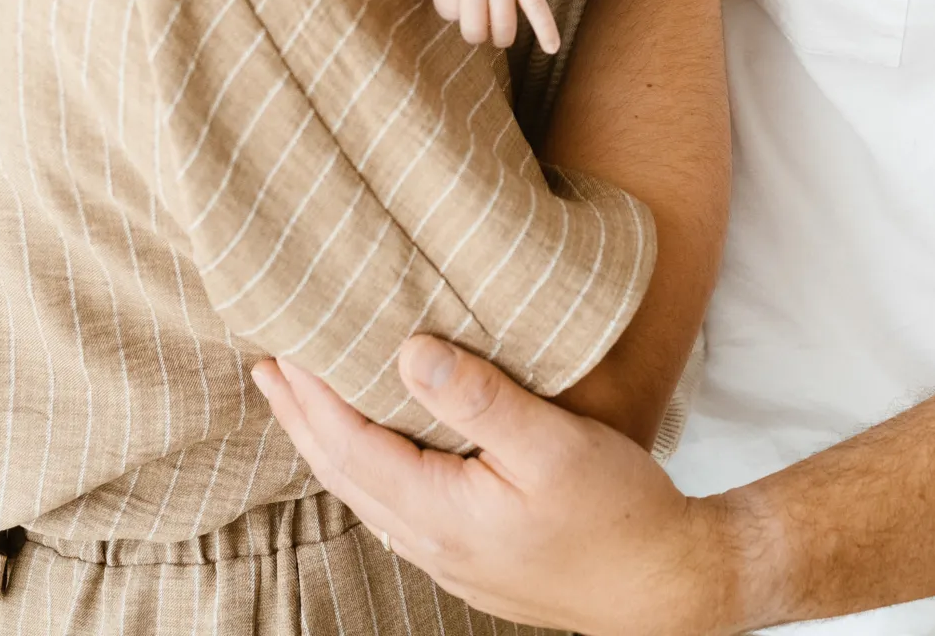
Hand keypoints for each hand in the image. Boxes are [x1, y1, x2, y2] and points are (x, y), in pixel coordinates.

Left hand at [252, 337, 739, 635]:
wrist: (668, 587)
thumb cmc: (619, 513)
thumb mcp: (553, 445)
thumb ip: (478, 397)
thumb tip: (408, 350)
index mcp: (441, 513)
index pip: (347, 447)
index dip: (310, 396)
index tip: (280, 347)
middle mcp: (431, 541)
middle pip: (342, 472)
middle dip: (301, 416)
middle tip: (266, 364)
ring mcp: (449, 554)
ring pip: (364, 489)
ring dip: (327, 439)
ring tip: (304, 395)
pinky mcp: (471, 553)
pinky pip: (394, 500)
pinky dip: (365, 461)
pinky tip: (374, 441)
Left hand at [432, 0, 559, 53]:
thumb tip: (459, 12)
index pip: (446, 12)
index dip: (452, 10)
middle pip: (473, 29)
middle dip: (476, 32)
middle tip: (480, 23)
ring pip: (503, 27)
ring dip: (501, 36)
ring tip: (500, 32)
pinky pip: (537, 8)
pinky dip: (547, 29)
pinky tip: (552, 47)